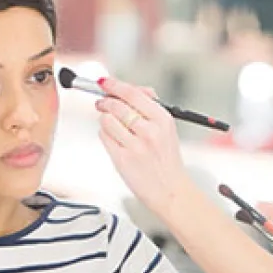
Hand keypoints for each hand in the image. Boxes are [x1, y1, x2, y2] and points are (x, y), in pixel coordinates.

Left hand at [96, 78, 193, 217]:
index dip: (114, 85)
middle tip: (101, 103)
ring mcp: (135, 146)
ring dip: (105, 119)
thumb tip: (130, 90)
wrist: (170, 190)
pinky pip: (104, 137)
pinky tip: (115, 140)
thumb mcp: (167, 129)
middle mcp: (150, 131)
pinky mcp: (122, 159)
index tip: (104, 82)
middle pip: (116, 105)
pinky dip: (105, 135)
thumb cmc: (167, 160)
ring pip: (106, 120)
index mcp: (163, 119)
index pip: (132, 93)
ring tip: (112, 125)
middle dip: (104, 102)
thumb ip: (150, 107)